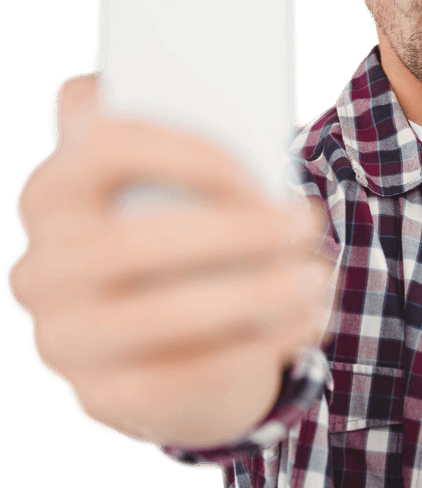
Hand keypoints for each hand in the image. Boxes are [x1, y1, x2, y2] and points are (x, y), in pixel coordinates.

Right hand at [6, 72, 333, 448]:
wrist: (148, 350)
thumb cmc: (170, 235)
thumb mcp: (164, 183)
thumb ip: (180, 129)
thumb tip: (242, 88)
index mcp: (49, 193)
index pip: (104, 146)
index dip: (192, 154)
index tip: (260, 173)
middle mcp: (38, 269)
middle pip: (139, 243)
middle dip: (241, 231)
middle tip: (306, 222)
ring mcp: (64, 340)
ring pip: (170, 315)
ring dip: (262, 291)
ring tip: (317, 275)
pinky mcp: (106, 398)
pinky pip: (194, 373)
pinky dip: (265, 344)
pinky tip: (308, 319)